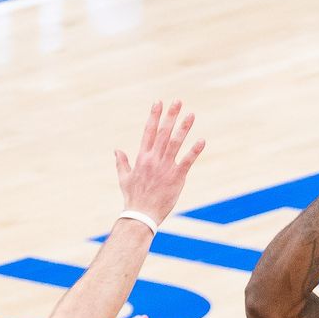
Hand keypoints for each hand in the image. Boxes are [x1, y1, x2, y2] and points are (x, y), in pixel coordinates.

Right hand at [115, 100, 205, 223]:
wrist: (141, 215)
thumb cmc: (133, 198)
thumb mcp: (124, 178)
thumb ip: (121, 162)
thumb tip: (117, 150)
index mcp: (142, 157)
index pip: (148, 132)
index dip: (154, 116)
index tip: (158, 102)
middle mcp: (153, 159)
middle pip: (163, 133)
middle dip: (170, 116)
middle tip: (178, 101)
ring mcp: (165, 167)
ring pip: (176, 143)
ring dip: (183, 128)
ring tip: (191, 114)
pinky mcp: (176, 178)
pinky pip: (187, 161)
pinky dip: (194, 151)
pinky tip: (202, 140)